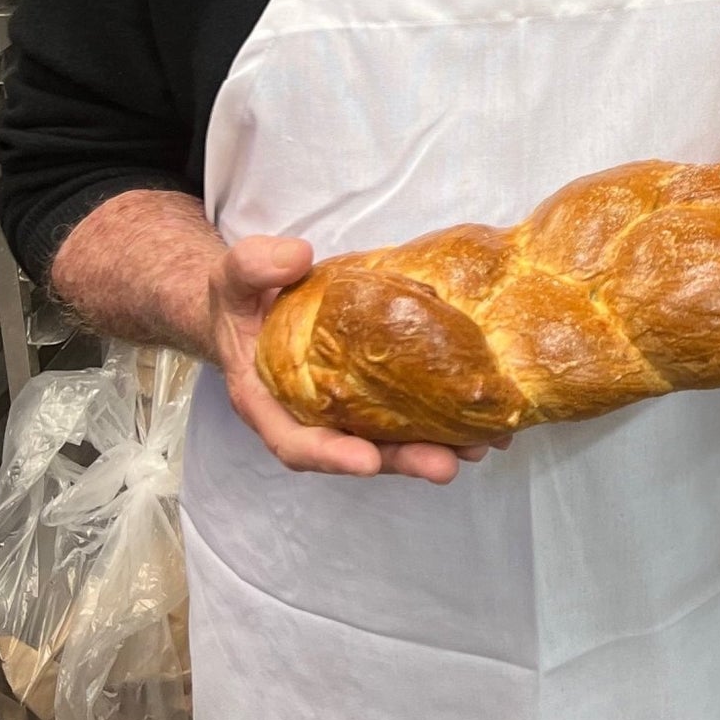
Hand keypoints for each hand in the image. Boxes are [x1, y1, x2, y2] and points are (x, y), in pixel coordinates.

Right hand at [213, 236, 505, 483]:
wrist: (258, 301)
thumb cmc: (243, 297)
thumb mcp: (235, 276)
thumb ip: (254, 265)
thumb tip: (297, 257)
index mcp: (270, 403)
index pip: (298, 443)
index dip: (332, 455)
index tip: (367, 460)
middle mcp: (313, 417)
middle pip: (358, 451)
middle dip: (402, 460)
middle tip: (445, 463)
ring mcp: (349, 408)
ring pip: (391, 440)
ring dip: (435, 447)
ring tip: (479, 446)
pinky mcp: (377, 392)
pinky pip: (410, 413)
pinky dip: (445, 421)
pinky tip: (484, 419)